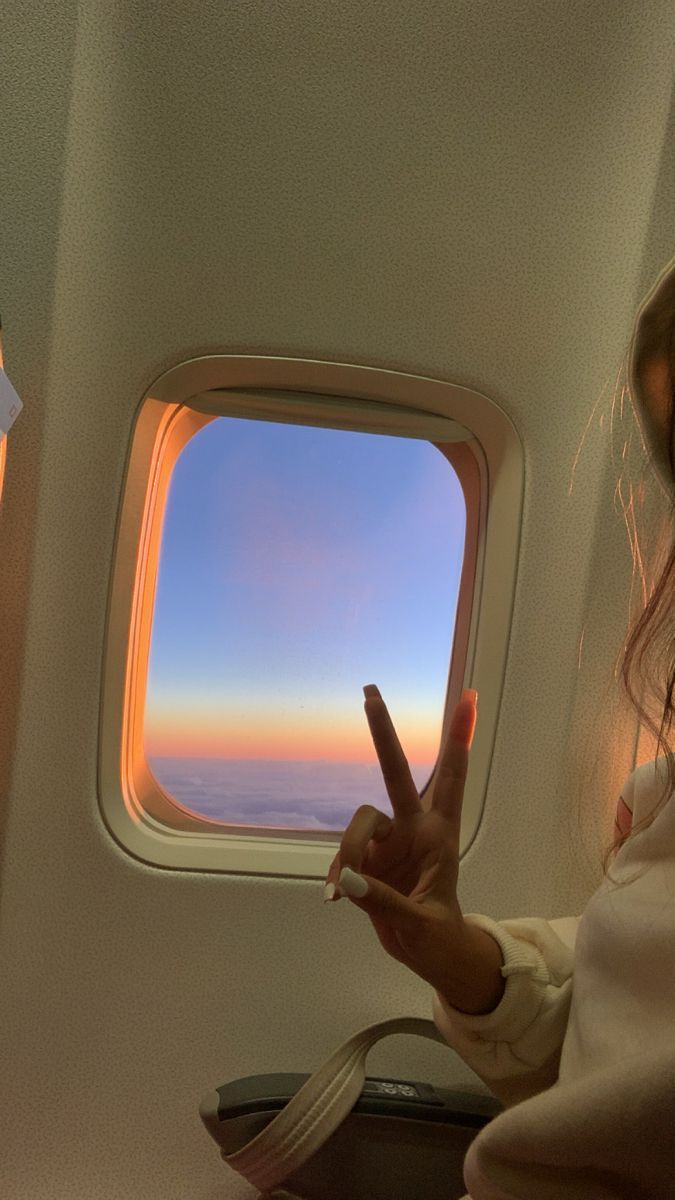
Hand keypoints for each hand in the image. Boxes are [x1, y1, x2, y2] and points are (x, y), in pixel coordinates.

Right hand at [325, 685, 503, 1013]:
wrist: (427, 953)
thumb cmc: (438, 935)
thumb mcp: (422, 923)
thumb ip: (385, 901)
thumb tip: (349, 881)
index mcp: (440, 834)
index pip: (452, 778)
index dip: (459, 738)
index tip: (469, 697)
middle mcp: (412, 827)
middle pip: (395, 771)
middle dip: (383, 731)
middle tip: (371, 691)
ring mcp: (386, 841)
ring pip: (359, 822)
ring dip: (348, 852)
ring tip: (345, 891)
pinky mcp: (364, 859)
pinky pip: (343, 857)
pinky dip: (338, 876)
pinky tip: (337, 898)